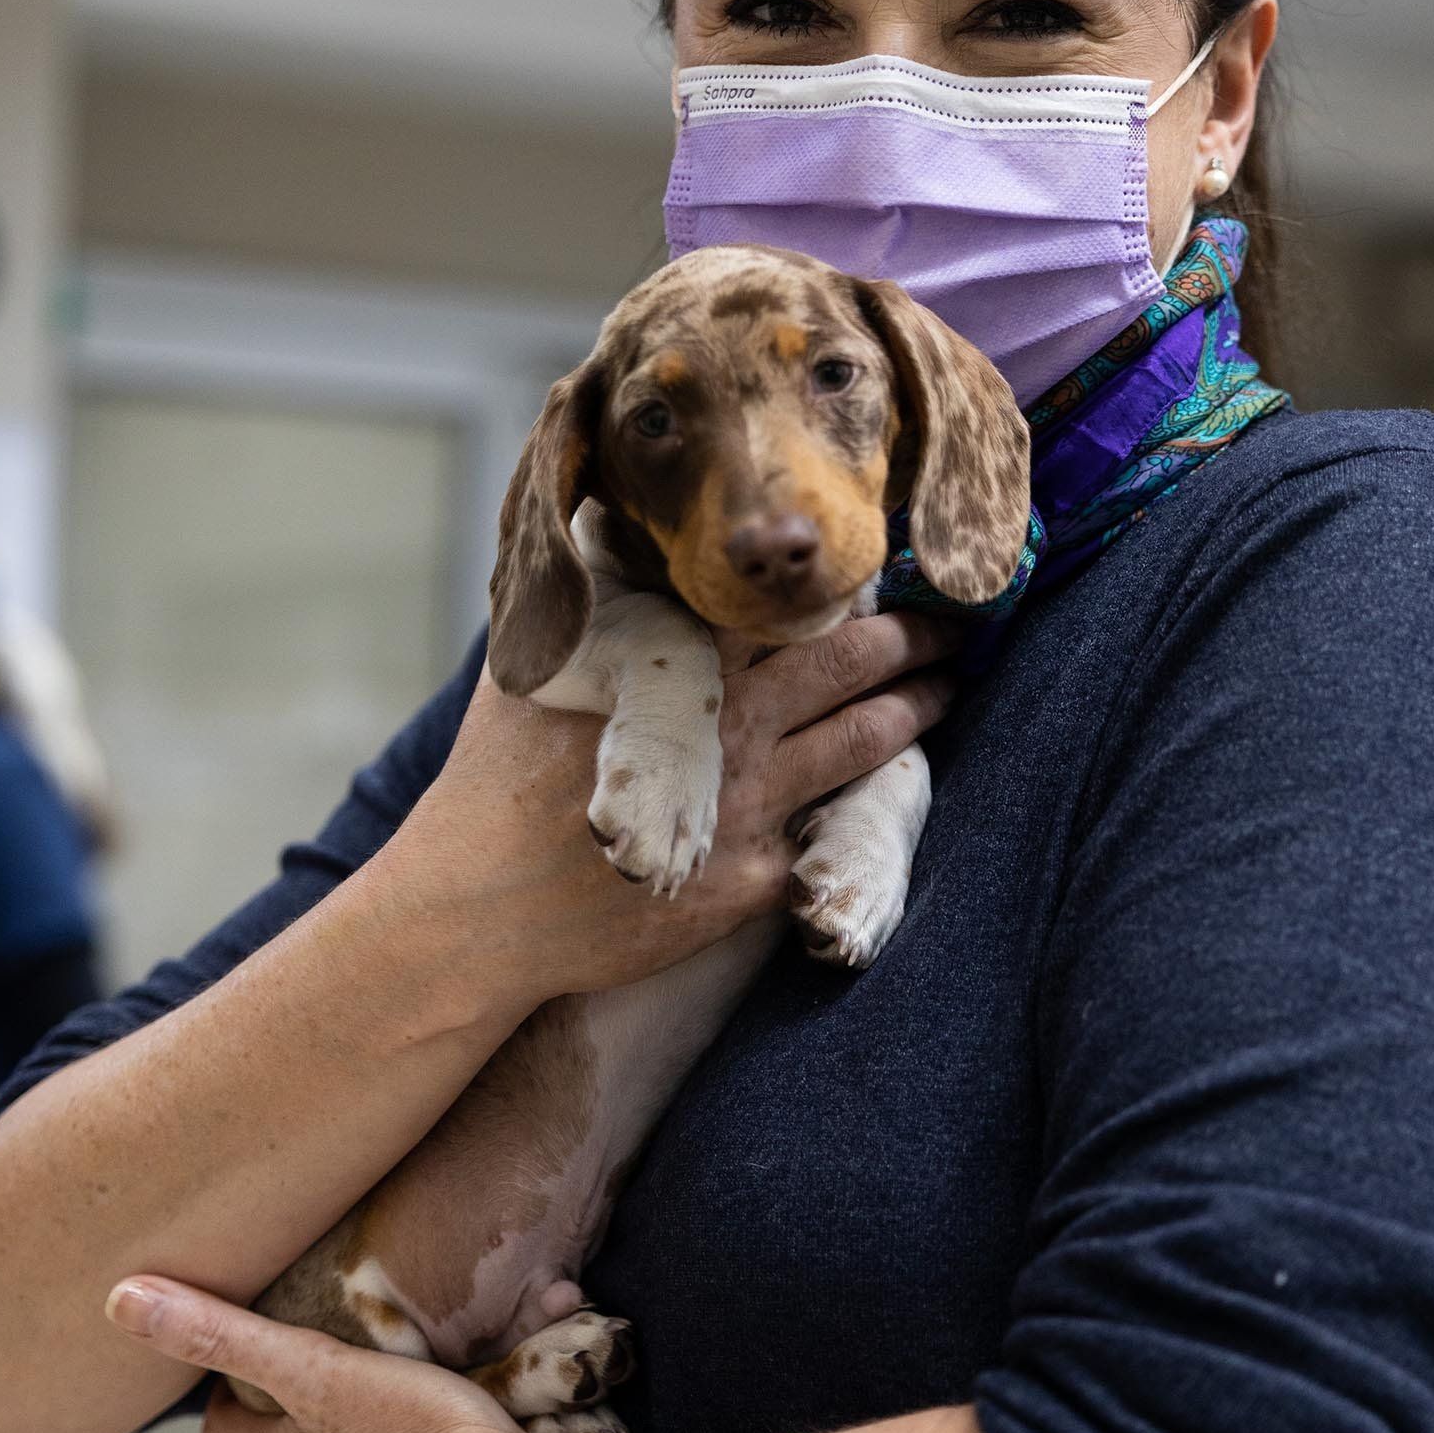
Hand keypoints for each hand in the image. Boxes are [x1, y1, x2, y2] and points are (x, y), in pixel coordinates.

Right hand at [386, 611, 960, 1025]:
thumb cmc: (495, 779)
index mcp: (680, 663)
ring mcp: (748, 803)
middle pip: (847, 660)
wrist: (482, 907)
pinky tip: (901, 777)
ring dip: (914, 707)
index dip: (843, 582)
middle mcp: (728, 724)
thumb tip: (604, 525)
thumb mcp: (531, 666)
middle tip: (951, 620)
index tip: (884, 557)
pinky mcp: (753, 877)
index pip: (785, 603)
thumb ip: (583, 601)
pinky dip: (870, 796)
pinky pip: (830, 826)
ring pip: (862, 740)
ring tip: (947, 685)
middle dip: (910, 636)